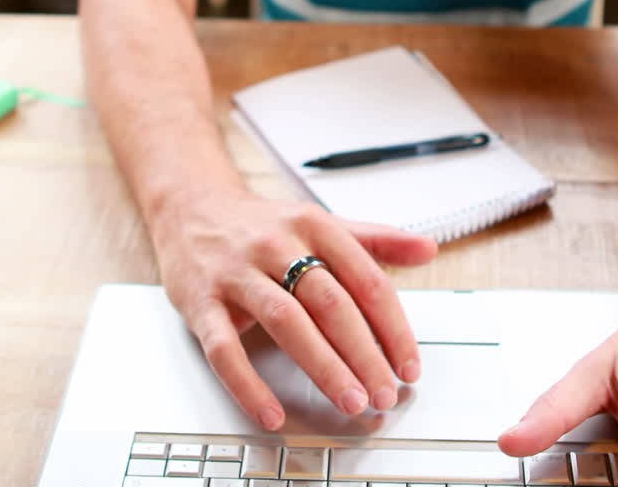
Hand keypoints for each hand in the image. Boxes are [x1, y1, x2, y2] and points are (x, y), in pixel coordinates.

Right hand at [152, 188, 436, 429]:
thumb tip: (426, 249)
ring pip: (286, 321)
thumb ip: (375, 240)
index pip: (365, 279)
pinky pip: (224, 348)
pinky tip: (271, 410)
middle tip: (383, 391)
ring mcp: (236, 273)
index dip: (393, 327)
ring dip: (322, 365)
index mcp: (313, 226)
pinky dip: (248, 383)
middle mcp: (276, 245)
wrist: (191, 207)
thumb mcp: (320, 223)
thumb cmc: (261, 225)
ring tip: (348, 398)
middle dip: (363, 353)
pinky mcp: (201, 301)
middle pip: (330, 302)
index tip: (407, 364)